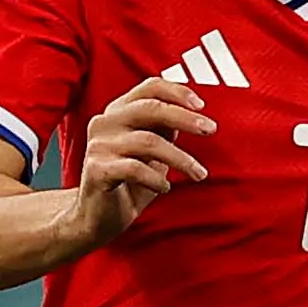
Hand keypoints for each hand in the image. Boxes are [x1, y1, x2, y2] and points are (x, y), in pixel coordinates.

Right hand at [68, 75, 215, 248]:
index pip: (149, 88)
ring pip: (149, 142)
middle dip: (185, 117)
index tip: (201, 105)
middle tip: (210, 129)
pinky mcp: (97, 171)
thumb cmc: (128, 183)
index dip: (178, 91)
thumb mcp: (151, 152)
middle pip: (151, 108)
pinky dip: (157, 179)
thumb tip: (189, 115)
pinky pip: (136, 170)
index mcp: (117, 112)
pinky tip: (164, 188)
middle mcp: (104, 123)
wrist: (97, 218)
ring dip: (181, 159)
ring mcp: (98, 146)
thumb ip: (163, 130)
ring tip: (198, 173)